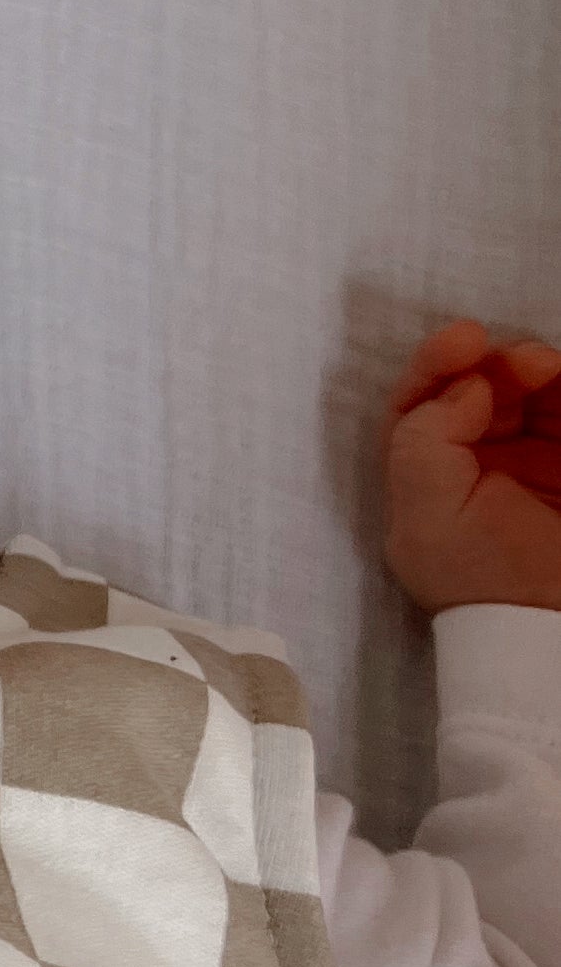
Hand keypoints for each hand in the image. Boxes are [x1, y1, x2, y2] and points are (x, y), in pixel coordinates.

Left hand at [381, 317, 560, 614]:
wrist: (555, 628)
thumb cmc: (488, 579)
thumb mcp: (430, 518)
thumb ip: (425, 442)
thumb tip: (464, 386)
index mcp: (427, 484)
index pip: (420, 408)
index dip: (434, 366)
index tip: (464, 338)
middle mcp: (474, 472)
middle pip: (475, 392)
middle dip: (491, 364)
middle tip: (521, 359)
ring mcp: (528, 470)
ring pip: (524, 396)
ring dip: (531, 368)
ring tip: (545, 365)